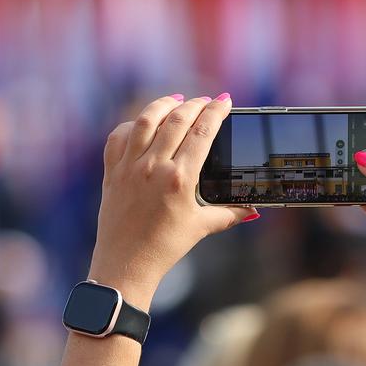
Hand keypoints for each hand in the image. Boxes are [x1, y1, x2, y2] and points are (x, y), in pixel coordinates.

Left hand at [87, 93, 255, 308]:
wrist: (126, 265)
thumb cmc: (164, 248)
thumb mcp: (201, 228)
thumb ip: (230, 214)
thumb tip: (253, 210)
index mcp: (179, 179)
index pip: (202, 133)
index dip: (215, 112)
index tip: (224, 101)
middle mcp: (153, 167)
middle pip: (176, 120)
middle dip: (194, 104)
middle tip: (205, 101)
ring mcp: (129, 167)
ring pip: (145, 121)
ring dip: (162, 105)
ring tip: (176, 100)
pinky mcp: (112, 172)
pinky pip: (118, 137)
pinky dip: (131, 125)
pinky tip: (142, 123)